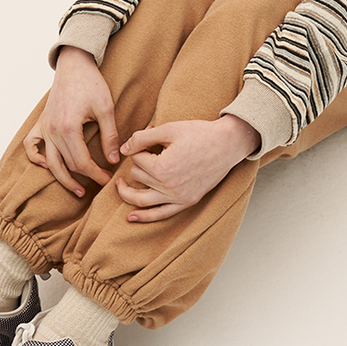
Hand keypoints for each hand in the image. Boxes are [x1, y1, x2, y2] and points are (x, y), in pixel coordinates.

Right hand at [24, 47, 120, 196]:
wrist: (74, 64)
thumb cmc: (91, 83)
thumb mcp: (106, 108)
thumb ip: (110, 135)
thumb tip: (113, 160)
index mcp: (68, 128)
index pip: (81, 162)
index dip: (96, 174)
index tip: (108, 179)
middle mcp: (51, 130)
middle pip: (67, 164)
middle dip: (84, 177)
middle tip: (100, 184)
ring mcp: (44, 127)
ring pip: (49, 162)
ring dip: (62, 178)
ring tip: (77, 189)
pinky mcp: (41, 123)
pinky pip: (30, 146)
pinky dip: (36, 158)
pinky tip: (47, 165)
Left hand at [116, 115, 260, 222]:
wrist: (227, 144)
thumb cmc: (199, 133)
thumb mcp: (169, 129)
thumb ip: (142, 138)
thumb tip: (123, 150)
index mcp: (162, 168)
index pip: (136, 159)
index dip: (138, 145)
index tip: (148, 136)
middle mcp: (168, 187)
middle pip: (138, 176)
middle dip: (138, 161)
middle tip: (148, 148)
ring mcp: (178, 197)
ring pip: (142, 200)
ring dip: (127, 193)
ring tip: (119, 184)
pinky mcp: (187, 202)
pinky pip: (161, 214)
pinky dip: (145, 217)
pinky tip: (131, 216)